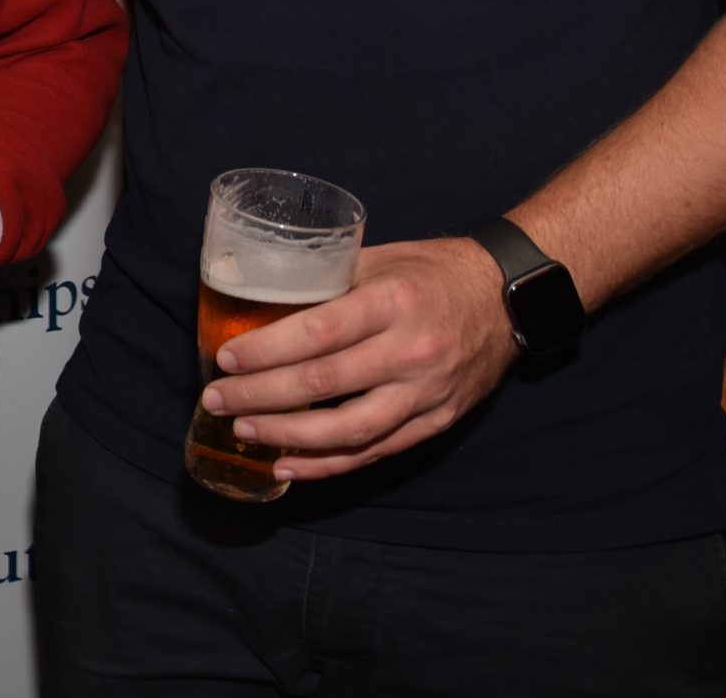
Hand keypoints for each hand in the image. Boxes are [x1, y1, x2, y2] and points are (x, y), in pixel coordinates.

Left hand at [196, 236, 518, 482]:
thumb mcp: (381, 260)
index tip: (227, 359)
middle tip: (218, 400)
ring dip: (288, 436)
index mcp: (392, 302)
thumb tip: (261, 296)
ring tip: (244, 433)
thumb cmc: (433, 272)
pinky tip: (289, 465)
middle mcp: (410, 352)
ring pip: (348, 430)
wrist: (508, 300)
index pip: (318, 332)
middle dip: (261, 396)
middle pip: (324, 384)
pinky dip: (328, 464)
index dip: (267, 350)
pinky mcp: (436, 422)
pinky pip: (375, 452)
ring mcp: (426, 394)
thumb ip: (328, 280)